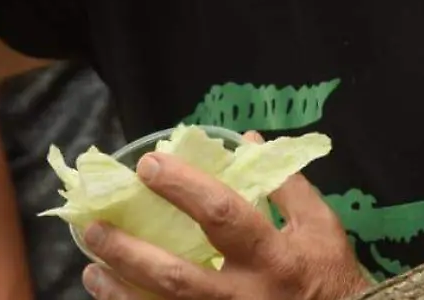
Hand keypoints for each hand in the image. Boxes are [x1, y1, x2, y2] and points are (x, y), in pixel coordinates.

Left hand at [80, 135, 370, 299]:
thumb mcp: (320, 227)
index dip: (183, 188)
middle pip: (179, 278)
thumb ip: (285, 185)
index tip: (148, 166)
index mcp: (273, 256)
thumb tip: (248, 140)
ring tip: (91, 270)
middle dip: (131, 253)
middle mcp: (247, 296)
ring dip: (122, 293)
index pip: (222, 215)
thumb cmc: (331, 276)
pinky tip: (114, 299)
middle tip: (95, 229)